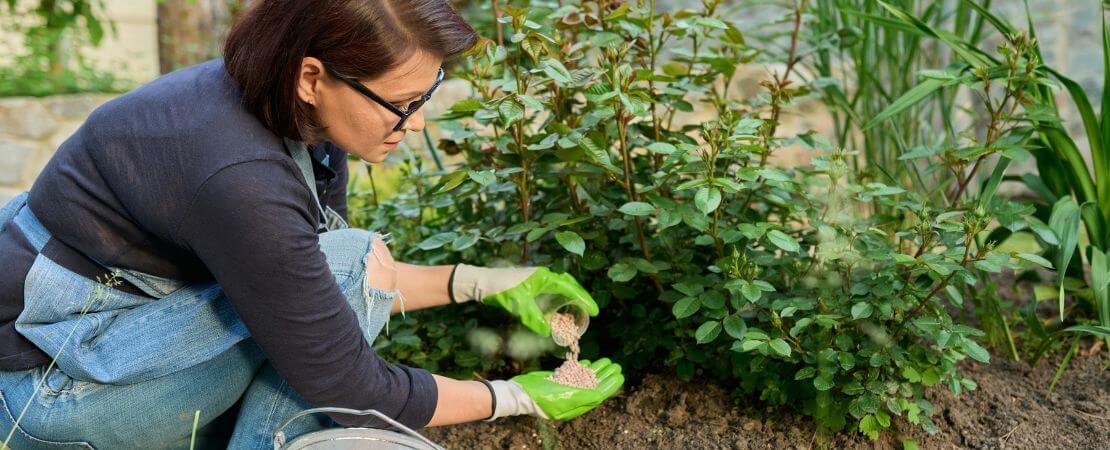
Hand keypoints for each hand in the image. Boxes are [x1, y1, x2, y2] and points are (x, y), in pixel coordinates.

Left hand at [450, 264, 598, 335]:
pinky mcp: (529, 285)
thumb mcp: (519, 305)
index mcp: (544, 276)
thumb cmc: (500, 289)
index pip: (570, 287)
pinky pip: (549, 293)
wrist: (481, 282)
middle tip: (590, 312)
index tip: (595, 312)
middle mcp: (543, 276)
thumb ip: (535, 318)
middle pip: (568, 286)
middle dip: (580, 299)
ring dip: (569, 301)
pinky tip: (557, 313)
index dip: (584, 300)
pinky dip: (557, 303)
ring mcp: (536, 280)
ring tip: (578, 314)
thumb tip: (549, 332)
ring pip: (559, 289)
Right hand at [485, 359, 623, 420]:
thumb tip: (599, 396)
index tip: (619, 376)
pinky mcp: (555, 381)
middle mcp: (570, 398)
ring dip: (597, 370)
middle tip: (617, 366)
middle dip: (606, 376)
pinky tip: (589, 362)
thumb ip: (581, 397)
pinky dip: (581, 368)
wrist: (516, 393)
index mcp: (574, 405)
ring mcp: (563, 389)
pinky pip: (572, 375)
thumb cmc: (538, 397)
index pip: (597, 395)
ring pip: (584, 379)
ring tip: (607, 361)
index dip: (609, 385)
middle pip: (593, 386)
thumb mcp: (563, 398)